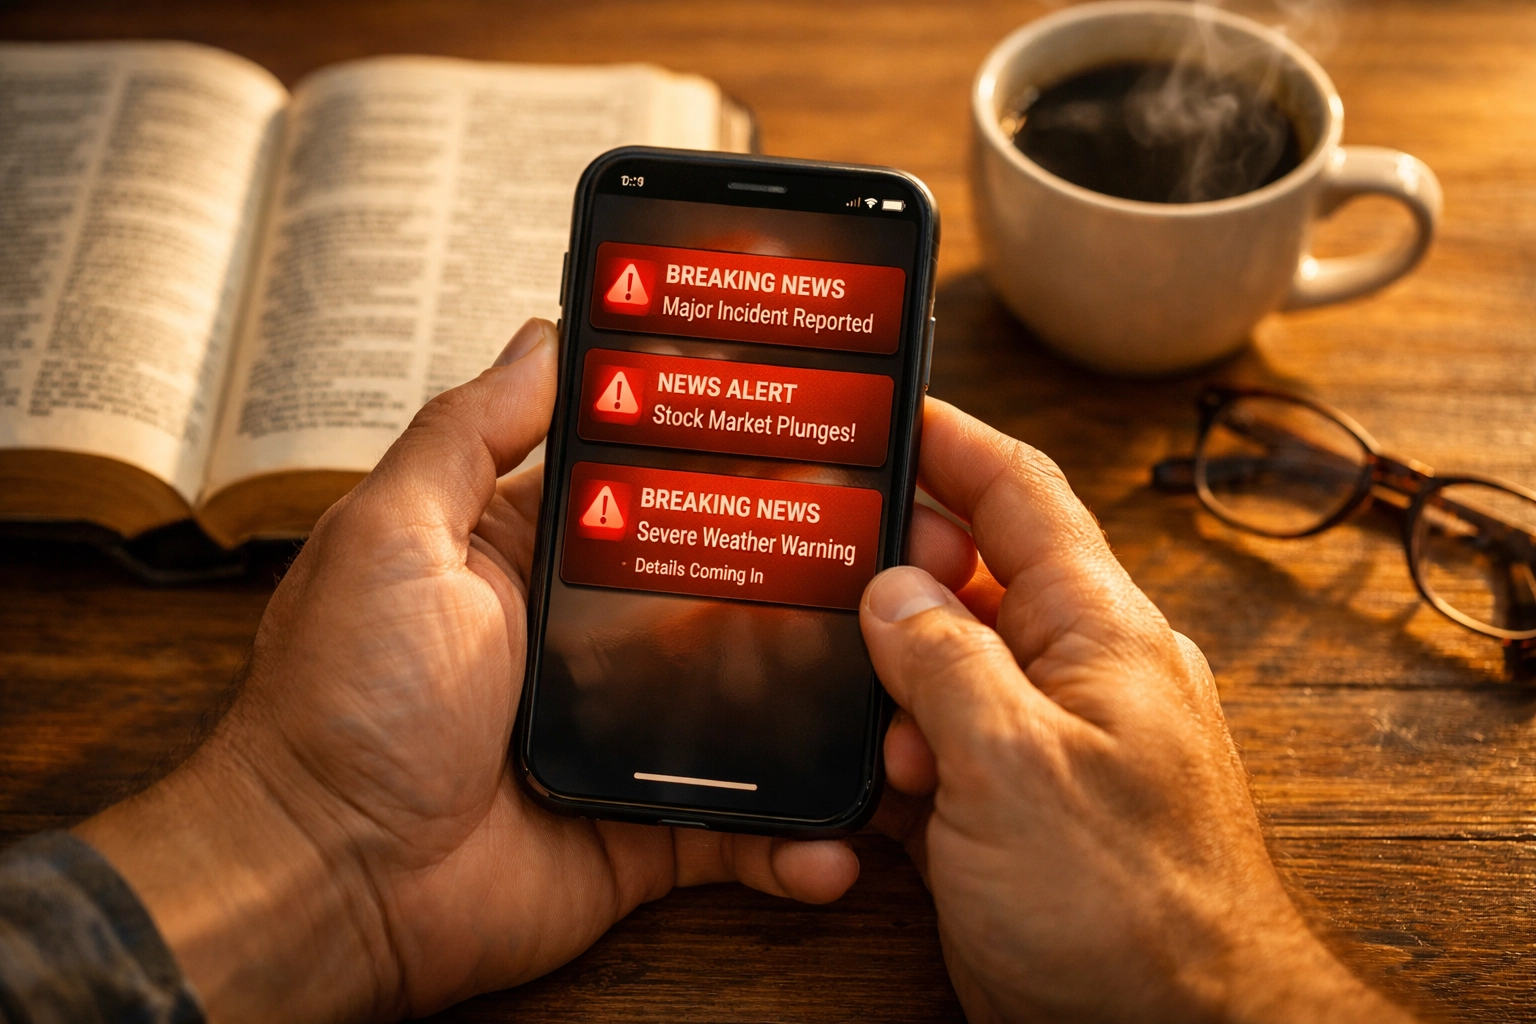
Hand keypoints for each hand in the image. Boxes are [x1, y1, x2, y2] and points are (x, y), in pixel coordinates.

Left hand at [76, 318, 859, 1022]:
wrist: (324, 883)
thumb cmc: (340, 704)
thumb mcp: (392, 537)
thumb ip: (470, 435)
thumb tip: (545, 332)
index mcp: (534, 558)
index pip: (652, 487)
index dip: (727, 454)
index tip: (818, 420)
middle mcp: (588, 639)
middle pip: (725, 594)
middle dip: (813, 576)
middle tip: (909, 548)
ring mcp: (626, 735)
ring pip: (756, 706)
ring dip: (828, 701)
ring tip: (905, 683)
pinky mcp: (645, 830)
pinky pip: (742, 828)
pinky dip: (797, 838)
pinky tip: (843, 833)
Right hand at [866, 399, 1413, 1023]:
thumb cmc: (1130, 907)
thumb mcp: (1019, 766)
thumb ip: (947, 661)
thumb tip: (891, 592)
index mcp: (1097, 631)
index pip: (1019, 494)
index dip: (950, 440)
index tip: (887, 406)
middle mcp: (1076, 671)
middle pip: (969, 576)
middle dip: (891, 566)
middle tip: (809, 548)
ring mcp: (1045, 741)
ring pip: (944, 666)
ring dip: (883, 673)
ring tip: (818, 672)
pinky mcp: (1014, 806)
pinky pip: (941, 744)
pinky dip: (892, 745)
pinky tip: (853, 761)